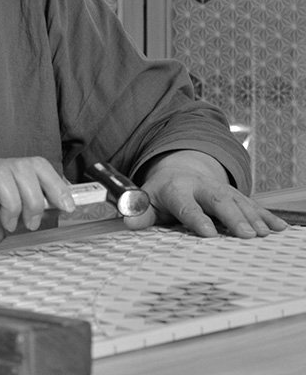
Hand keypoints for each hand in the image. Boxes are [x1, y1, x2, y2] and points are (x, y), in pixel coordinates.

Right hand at [0, 156, 74, 261]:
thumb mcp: (8, 222)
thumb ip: (29, 211)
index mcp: (5, 175)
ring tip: (6, 223)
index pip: (36, 164)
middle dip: (34, 199)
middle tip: (29, 223)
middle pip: (23, 167)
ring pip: (2, 174)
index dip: (56, 183)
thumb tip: (59, 207)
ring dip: (12, 204)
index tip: (69, 206)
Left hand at [123, 150, 288, 237]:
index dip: (196, 218)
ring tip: (264, 235)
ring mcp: (221, 189)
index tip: (208, 233)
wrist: (179, 170)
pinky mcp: (235, 195)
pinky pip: (253, 204)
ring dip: (253, 218)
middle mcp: (201, 186)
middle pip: (218, 200)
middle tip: (246, 235)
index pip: (186, 204)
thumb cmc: (162, 192)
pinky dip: (266, 216)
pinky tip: (279, 228)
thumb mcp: (147, 200)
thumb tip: (129, 221)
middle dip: (233, 217)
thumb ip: (140, 212)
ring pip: (239, 201)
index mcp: (177, 189)